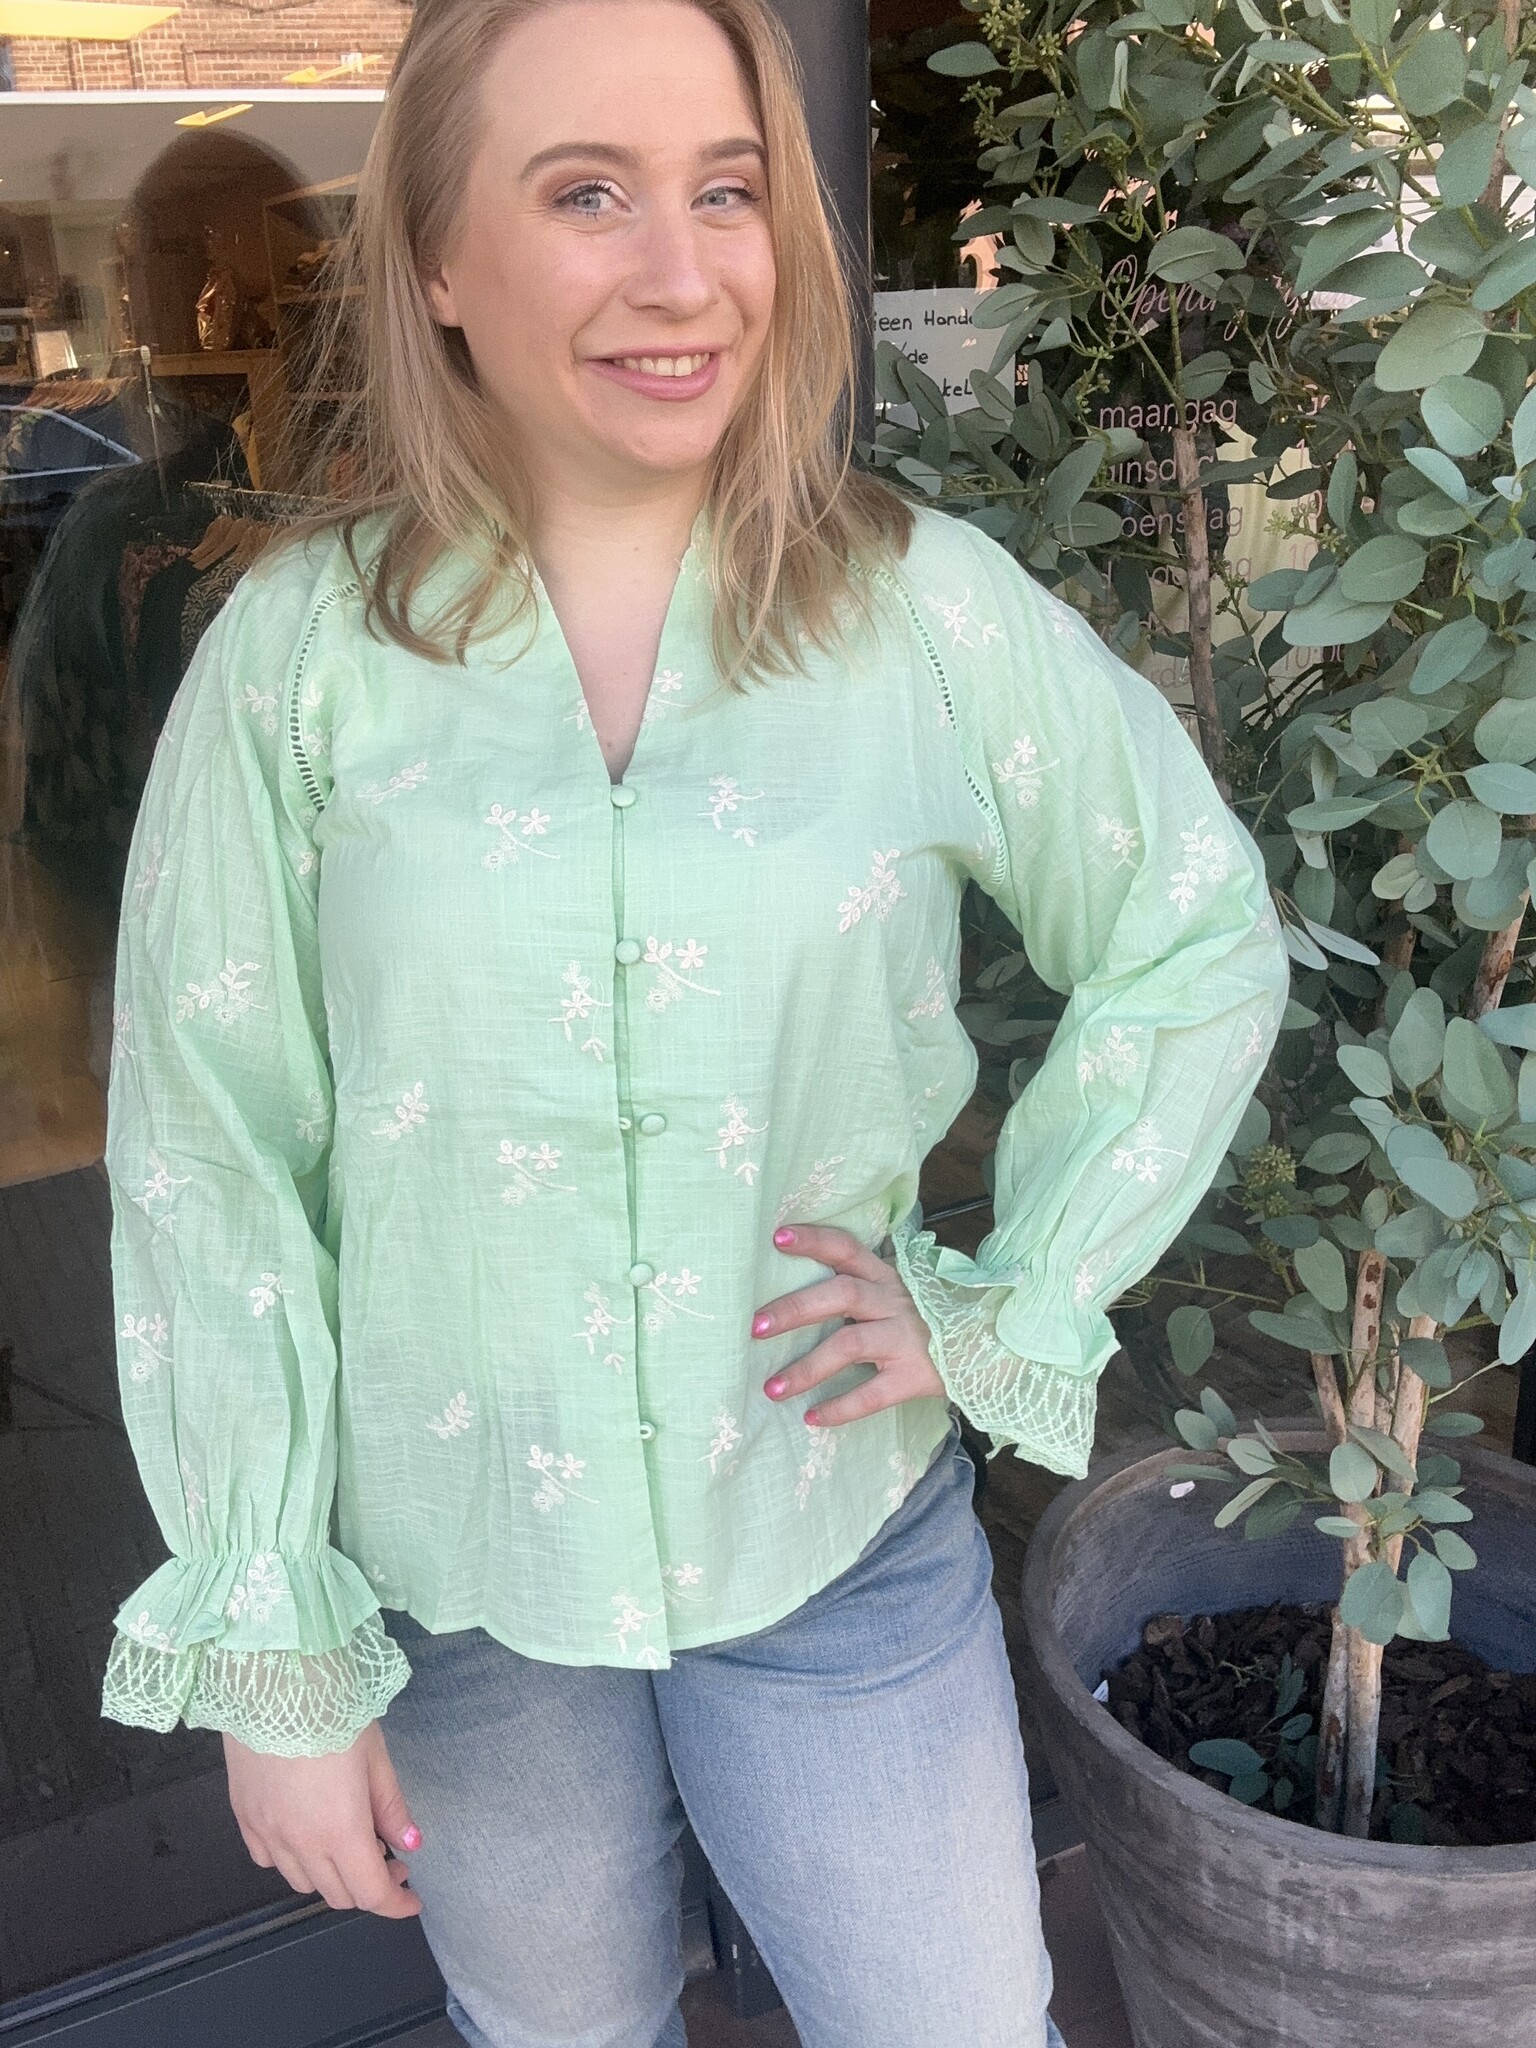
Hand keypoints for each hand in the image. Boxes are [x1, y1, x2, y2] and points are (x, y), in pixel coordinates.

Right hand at [223, 1718, 423, 1918]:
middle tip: (389, 1857)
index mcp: (340, 1831)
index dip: (395, 1904)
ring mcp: (266, 1833)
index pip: (370, 1894)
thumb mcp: (376, 1756)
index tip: (411, 1899)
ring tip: (350, 1843)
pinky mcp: (244, 1817)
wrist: (274, 1680)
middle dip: (369, 1886)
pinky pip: (269, 1860)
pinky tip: (307, 1834)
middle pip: (338, 1894)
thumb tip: (411, 1844)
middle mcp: (299, 1843)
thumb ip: (391, 1807)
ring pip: (302, 1883)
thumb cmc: (333, 1710)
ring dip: (332, 1876)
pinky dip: (293, 1861)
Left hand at [752, 1221, 945, 1425]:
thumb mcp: (902, 1293)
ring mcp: (905, 1339)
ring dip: (807, 1367)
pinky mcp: (915, 1376)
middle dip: (795, 1309)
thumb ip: (865, 1289)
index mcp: (887, 1277)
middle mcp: (893, 1301)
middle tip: (755, 1327)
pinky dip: (840, 1407)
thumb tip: (804, 1297)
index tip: (778, 1237)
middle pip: (840, 1294)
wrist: (993, 1346)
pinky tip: (813, 1418)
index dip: (814, 1240)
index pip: (848, 1248)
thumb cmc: (934, 1319)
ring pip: (849, 1344)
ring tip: (772, 1388)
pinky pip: (873, 1394)